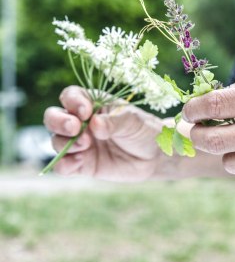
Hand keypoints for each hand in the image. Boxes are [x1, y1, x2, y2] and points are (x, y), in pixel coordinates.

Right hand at [43, 86, 164, 181]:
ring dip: (65, 143)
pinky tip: (79, 161)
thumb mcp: (133, 121)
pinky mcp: (82, 164)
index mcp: (92, 104)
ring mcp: (80, 144)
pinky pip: (62, 165)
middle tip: (75, 128)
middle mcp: (81, 123)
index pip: (70, 96)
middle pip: (54, 117)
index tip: (86, 111)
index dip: (73, 102)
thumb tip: (94, 124)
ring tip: (86, 144)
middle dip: (58, 121)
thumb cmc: (143, 130)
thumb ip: (113, 121)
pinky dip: (64, 164)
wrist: (154, 156)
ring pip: (56, 140)